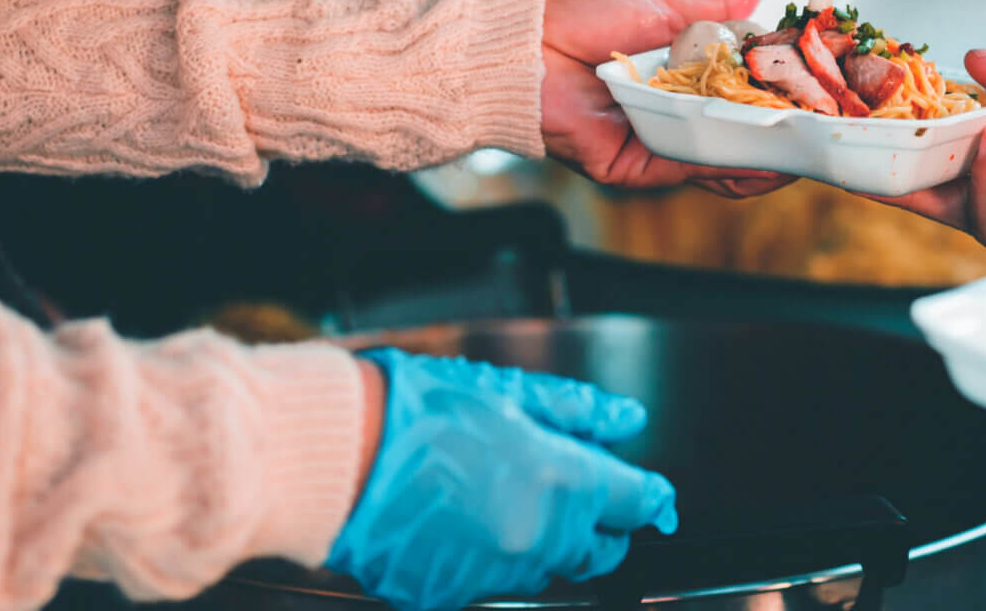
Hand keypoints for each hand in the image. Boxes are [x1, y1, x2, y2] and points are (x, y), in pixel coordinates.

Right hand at [329, 349, 678, 610]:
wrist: (336, 455)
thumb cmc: (418, 413)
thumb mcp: (508, 395)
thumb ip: (577, 413)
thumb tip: (628, 421)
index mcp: (560, 482)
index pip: (636, 503)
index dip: (646, 495)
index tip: (649, 491)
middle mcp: (536, 537)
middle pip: (596, 550)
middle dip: (595, 525)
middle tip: (568, 491)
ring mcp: (493, 572)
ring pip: (543, 567)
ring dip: (537, 539)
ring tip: (493, 494)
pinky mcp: (450, 594)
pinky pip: (489, 582)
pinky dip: (485, 557)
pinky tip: (457, 520)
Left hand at [542, 0, 791, 195]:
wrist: (522, 42)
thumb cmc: (576, 15)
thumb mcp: (659, 6)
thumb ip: (712, 6)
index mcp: (672, 79)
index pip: (736, 98)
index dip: (776, 97)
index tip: (816, 90)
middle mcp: (665, 116)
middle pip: (735, 137)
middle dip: (782, 134)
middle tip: (825, 125)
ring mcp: (651, 144)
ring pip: (719, 162)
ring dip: (766, 156)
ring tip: (806, 144)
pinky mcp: (633, 168)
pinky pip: (689, 172)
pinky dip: (730, 167)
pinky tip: (764, 157)